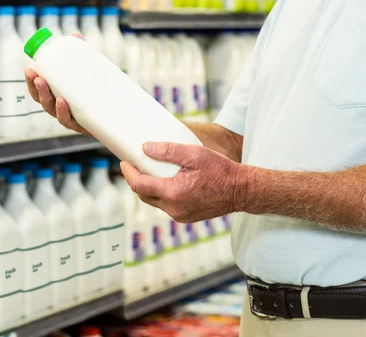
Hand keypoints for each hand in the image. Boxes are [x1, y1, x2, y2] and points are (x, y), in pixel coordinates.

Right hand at [24, 33, 90, 135]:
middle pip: (43, 101)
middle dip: (37, 89)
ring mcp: (71, 119)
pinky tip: (62, 102)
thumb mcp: (89, 73)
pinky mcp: (82, 126)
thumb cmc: (98, 93)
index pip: (39, 91)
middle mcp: (61, 110)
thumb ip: (81, 56)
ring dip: (48, 99)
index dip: (31, 82)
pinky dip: (63, 112)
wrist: (119, 115)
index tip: (29, 69)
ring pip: (53, 112)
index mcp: (57, 97)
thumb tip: (75, 35)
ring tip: (48, 87)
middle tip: (37, 76)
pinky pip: (69, 121)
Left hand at [120, 142, 248, 222]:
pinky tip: (168, 182)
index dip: (129, 173)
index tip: (124, 162)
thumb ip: (169, 151)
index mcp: (174, 193)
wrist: (241, 190)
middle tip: (135, 165)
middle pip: (144, 195)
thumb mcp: (195, 154)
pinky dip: (163, 194)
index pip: (140, 185)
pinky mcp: (186, 217)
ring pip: (155, 202)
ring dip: (151, 188)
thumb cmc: (221, 170)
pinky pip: (167, 206)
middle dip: (137, 181)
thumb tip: (146, 148)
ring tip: (151, 171)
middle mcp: (174, 208)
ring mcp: (180, 215)